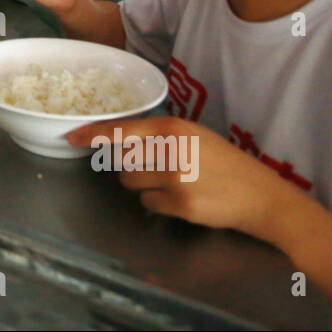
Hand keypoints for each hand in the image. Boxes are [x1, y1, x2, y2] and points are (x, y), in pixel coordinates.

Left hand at [64, 116, 306, 241]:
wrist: (259, 195)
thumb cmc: (226, 163)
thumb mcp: (194, 136)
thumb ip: (160, 135)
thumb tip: (120, 141)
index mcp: (173, 127)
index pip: (122, 130)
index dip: (93, 134)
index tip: (72, 137)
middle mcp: (170, 150)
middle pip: (122, 160)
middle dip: (129, 167)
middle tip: (154, 169)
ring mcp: (174, 178)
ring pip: (131, 183)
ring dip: (143, 185)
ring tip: (172, 183)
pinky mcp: (179, 204)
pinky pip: (148, 204)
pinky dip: (158, 204)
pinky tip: (182, 198)